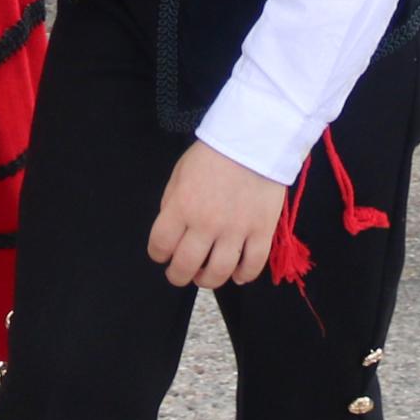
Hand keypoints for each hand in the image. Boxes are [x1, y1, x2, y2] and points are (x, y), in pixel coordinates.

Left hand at [149, 139, 289, 289]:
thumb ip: (172, 203)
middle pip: (186, 266)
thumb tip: (172, 231)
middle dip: (178, 275)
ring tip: (206, 274)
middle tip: (180, 273)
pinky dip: (244, 275)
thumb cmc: (213, 154)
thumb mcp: (180, 173)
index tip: (162, 254)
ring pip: (218, 272)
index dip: (158, 254)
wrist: (254, 139)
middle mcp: (206, 223)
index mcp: (182, 206)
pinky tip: (238, 274)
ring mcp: (236, 230)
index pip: (160, 245)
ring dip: (208, 280)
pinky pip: (252, 265)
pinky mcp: (261, 231)